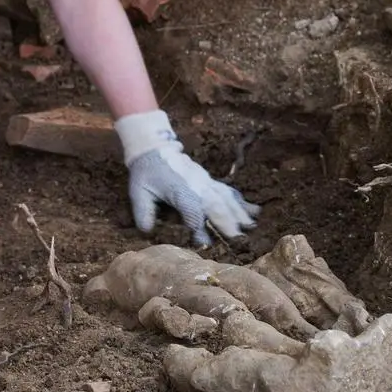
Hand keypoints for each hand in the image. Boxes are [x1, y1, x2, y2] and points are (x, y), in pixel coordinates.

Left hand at [115, 110, 259, 247]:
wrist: (155, 148)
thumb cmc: (146, 173)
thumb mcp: (138, 192)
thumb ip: (143, 211)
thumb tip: (147, 231)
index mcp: (179, 190)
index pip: (191, 210)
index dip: (198, 227)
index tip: (204, 243)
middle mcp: (196, 186)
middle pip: (215, 205)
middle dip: (227, 222)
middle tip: (238, 239)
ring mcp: (205, 182)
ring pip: (225, 198)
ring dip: (239, 213)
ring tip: (251, 227)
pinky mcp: (210, 181)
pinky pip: (228, 191)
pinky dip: (241, 201)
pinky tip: (254, 211)